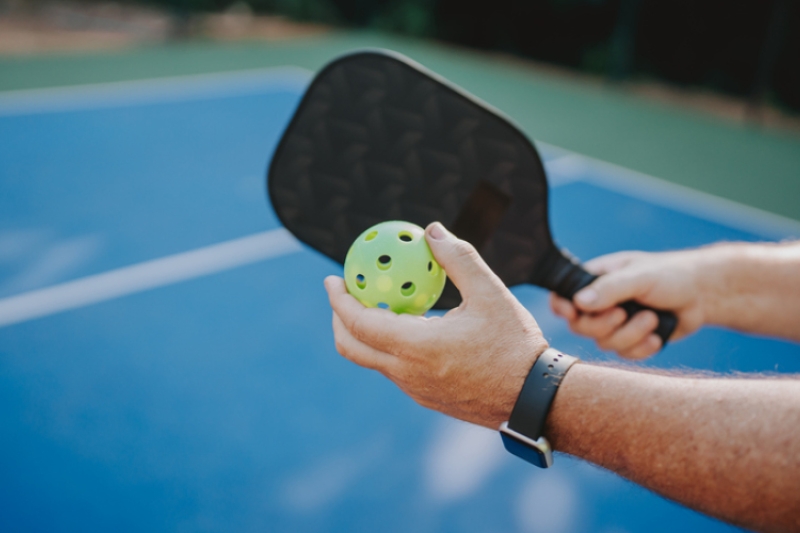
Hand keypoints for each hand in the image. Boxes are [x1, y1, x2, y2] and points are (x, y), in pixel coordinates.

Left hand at [324, 222, 548, 428]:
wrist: (535, 398)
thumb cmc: (516, 344)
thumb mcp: (491, 294)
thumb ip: (458, 259)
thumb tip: (432, 231)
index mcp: (416, 349)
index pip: (359, 323)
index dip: (338, 300)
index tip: (332, 279)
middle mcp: (407, 374)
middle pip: (352, 348)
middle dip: (338, 319)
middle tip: (344, 293)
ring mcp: (415, 391)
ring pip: (373, 361)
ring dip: (364, 333)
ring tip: (377, 305)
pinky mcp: (427, 399)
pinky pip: (395, 370)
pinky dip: (387, 346)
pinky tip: (408, 327)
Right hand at [550, 249, 708, 358]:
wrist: (704, 294)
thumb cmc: (671, 275)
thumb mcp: (640, 276)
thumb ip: (610, 288)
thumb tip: (579, 301)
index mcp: (595, 280)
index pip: (563, 295)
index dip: (562, 308)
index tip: (573, 313)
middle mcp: (600, 303)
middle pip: (580, 326)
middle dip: (604, 325)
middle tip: (624, 313)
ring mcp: (615, 323)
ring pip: (604, 343)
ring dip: (630, 335)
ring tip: (652, 318)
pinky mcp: (632, 339)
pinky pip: (624, 354)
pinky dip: (641, 348)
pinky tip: (656, 336)